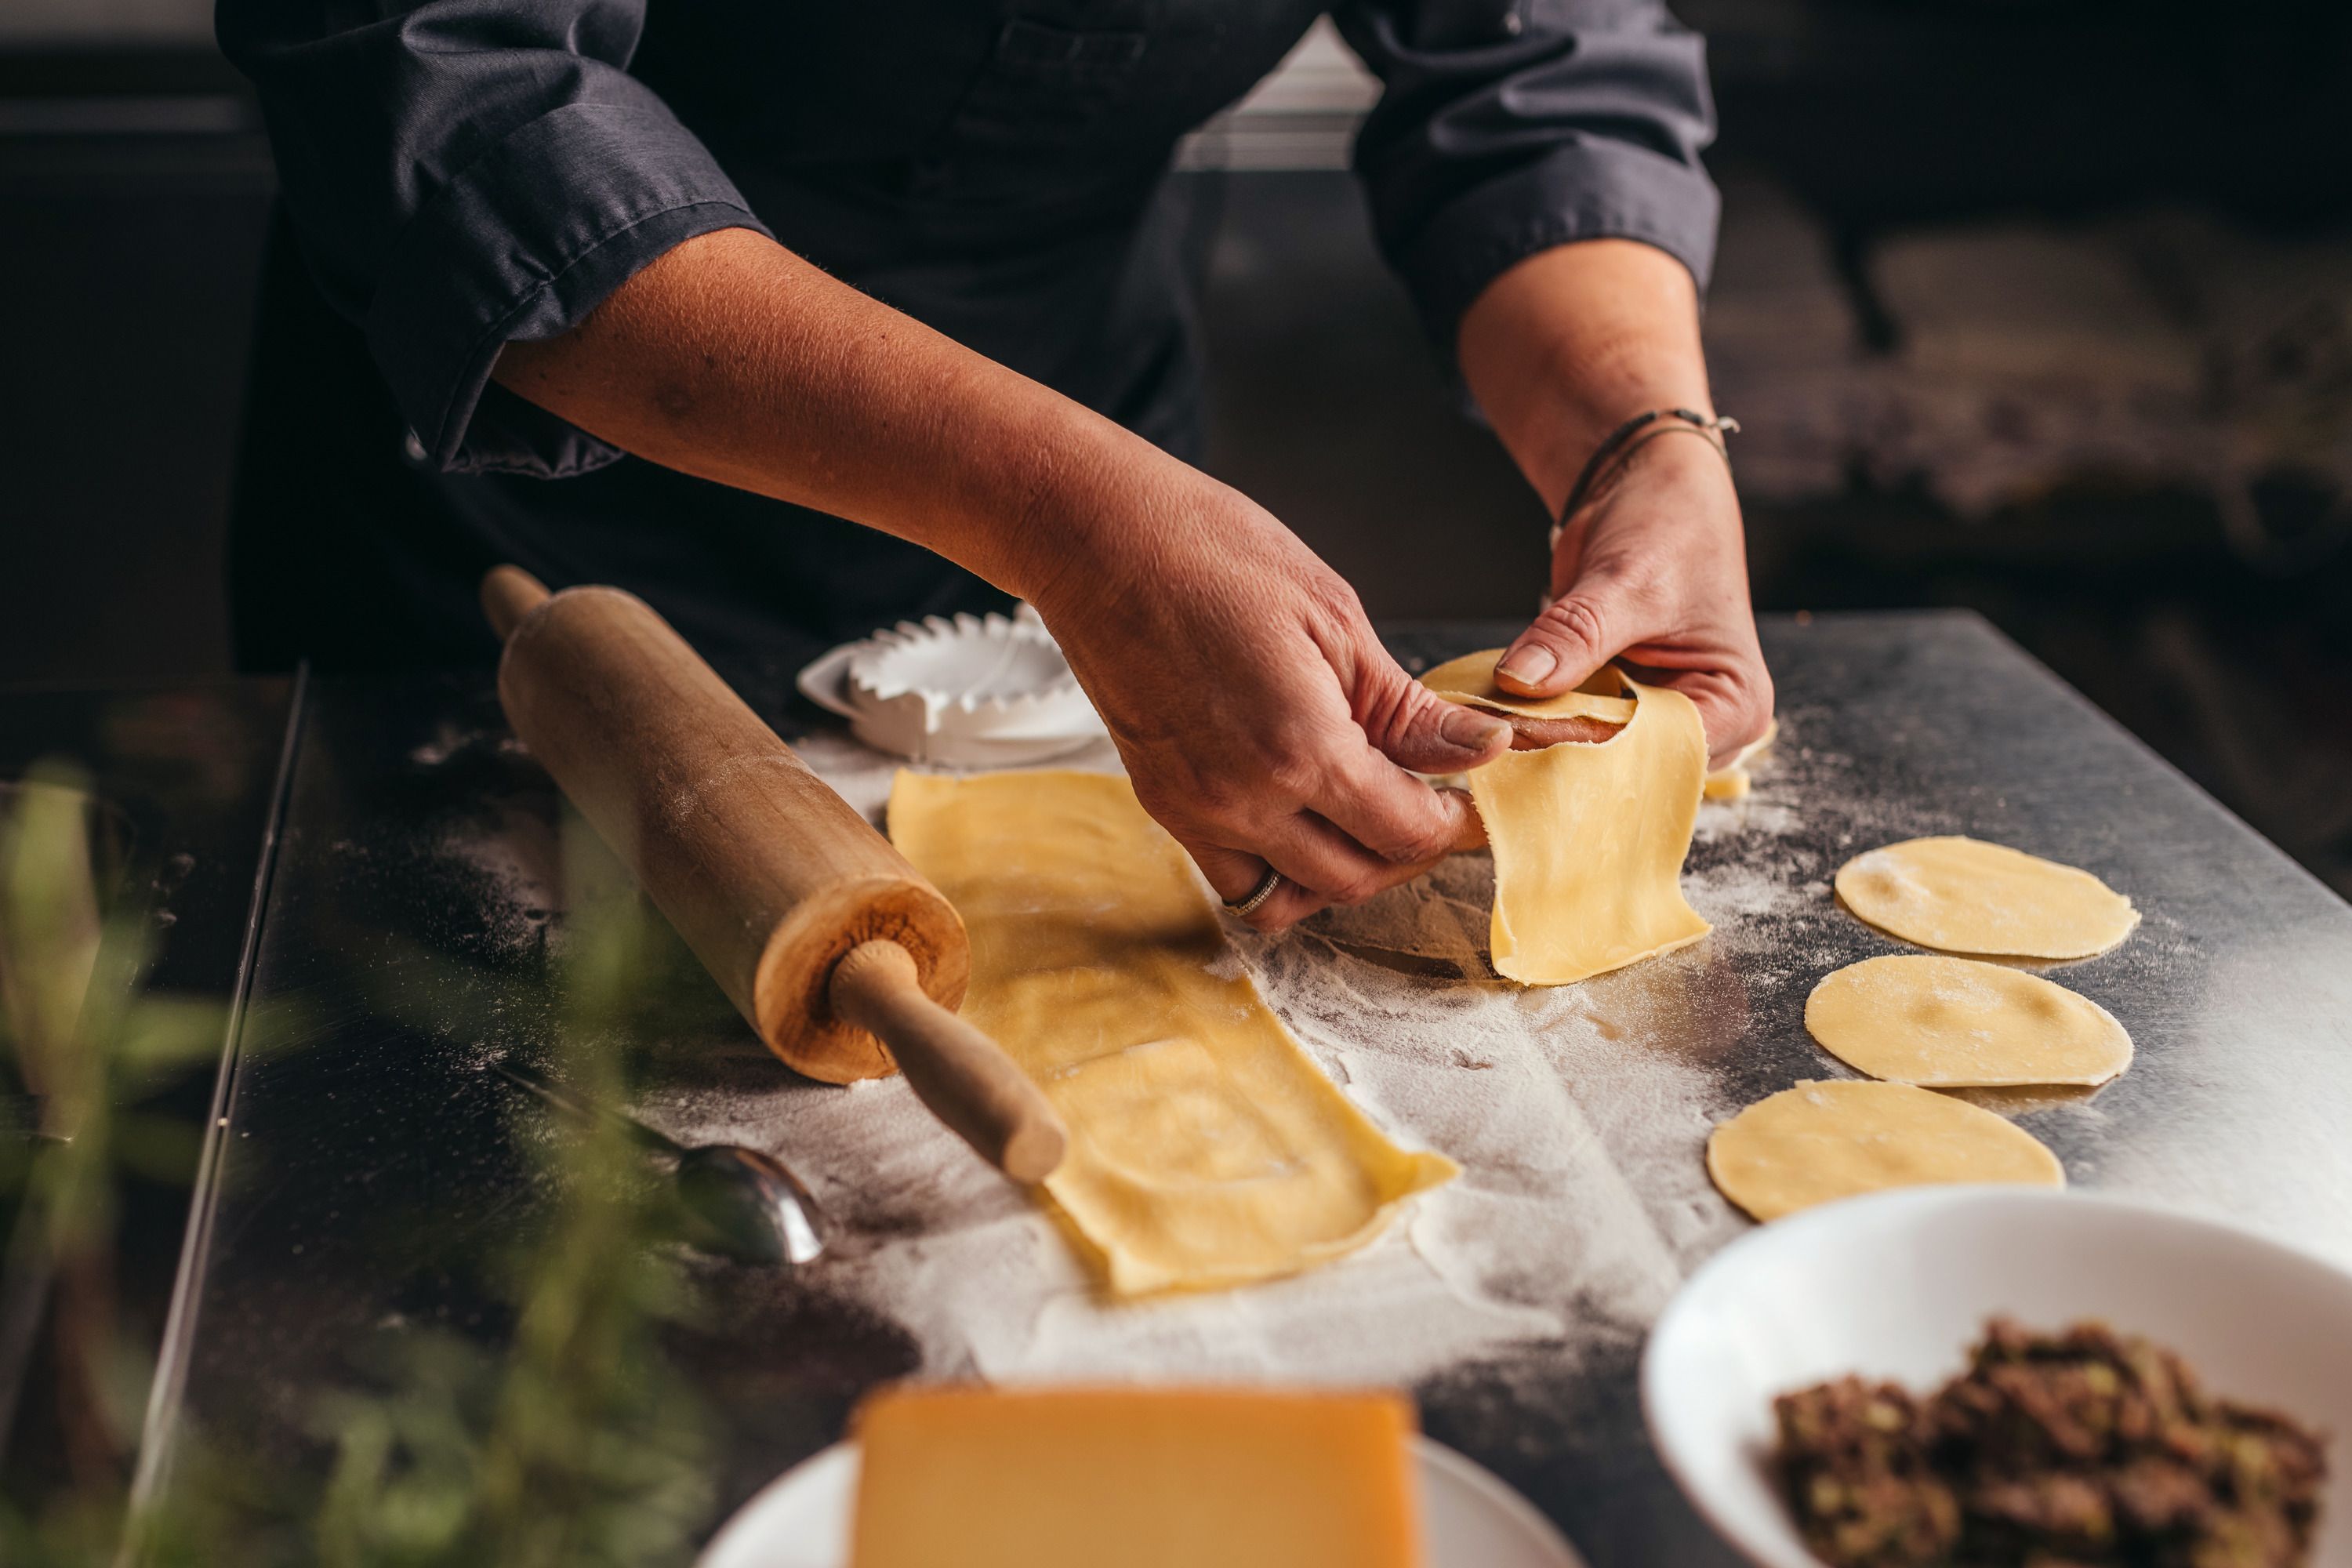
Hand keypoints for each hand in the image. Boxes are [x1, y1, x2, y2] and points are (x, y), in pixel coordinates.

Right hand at [1029, 475, 1509, 930]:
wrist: (1099, 542)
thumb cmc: (1213, 555)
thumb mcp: (1335, 621)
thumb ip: (1405, 709)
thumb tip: (1480, 750)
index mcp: (1301, 748)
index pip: (1403, 832)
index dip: (1450, 823)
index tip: (1465, 799)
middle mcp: (1244, 800)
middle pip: (1354, 879)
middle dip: (1404, 851)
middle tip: (1424, 802)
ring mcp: (1195, 810)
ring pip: (1290, 896)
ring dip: (1338, 871)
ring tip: (1360, 815)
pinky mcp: (1161, 803)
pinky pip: (1232, 876)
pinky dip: (1275, 867)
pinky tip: (1298, 814)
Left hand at [1492, 433, 1772, 762]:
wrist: (1647, 488)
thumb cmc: (1668, 526)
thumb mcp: (1627, 579)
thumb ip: (1577, 635)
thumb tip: (1519, 681)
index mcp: (1737, 706)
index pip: (1664, 757)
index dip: (1595, 754)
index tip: (1524, 741)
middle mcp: (1703, 725)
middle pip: (1626, 766)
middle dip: (1562, 753)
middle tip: (1494, 740)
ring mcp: (1655, 718)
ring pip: (1592, 752)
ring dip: (1542, 739)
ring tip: (1489, 727)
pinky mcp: (1614, 703)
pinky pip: (1571, 726)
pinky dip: (1535, 719)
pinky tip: (1495, 712)